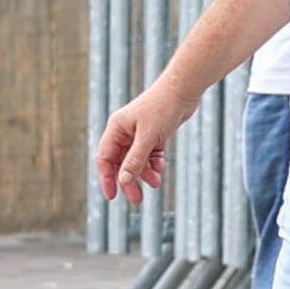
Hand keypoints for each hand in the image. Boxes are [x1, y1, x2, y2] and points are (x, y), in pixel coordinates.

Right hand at [94, 79, 186, 202]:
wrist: (184, 89)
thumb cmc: (163, 108)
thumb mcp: (148, 137)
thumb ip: (135, 160)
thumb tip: (123, 181)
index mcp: (116, 129)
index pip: (105, 159)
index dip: (107, 178)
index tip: (112, 196)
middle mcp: (124, 131)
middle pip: (121, 162)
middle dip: (128, 180)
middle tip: (137, 199)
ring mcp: (140, 132)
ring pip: (137, 159)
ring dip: (144, 173)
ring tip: (155, 184)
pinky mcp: (156, 133)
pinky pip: (150, 153)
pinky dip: (154, 162)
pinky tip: (161, 169)